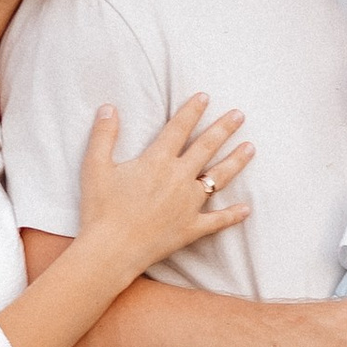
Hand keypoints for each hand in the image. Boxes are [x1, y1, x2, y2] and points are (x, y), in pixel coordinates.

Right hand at [73, 97, 251, 275]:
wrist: (111, 250)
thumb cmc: (100, 209)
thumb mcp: (95, 166)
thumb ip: (103, 135)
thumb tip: (108, 107)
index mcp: (157, 161)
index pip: (179, 128)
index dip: (192, 110)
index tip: (205, 97)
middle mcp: (179, 178)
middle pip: (206, 147)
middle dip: (224, 129)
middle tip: (239, 115)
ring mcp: (189, 204)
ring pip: (218, 178)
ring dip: (236, 161)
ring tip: (251, 148)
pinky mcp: (191, 228)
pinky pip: (217, 220)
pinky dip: (233, 215)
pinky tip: (246, 209)